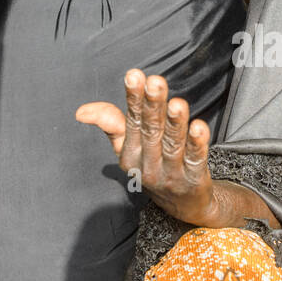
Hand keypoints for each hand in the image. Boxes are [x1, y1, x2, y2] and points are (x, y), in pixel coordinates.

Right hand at [75, 69, 218, 225]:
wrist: (183, 205)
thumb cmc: (154, 166)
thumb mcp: (128, 148)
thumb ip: (111, 123)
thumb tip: (82, 111)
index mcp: (130, 153)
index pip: (131, 121)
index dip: (133, 98)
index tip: (134, 75)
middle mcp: (148, 163)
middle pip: (151, 130)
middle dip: (153, 106)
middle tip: (156, 83)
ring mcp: (171, 173)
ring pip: (172, 144)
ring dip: (175, 123)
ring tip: (177, 103)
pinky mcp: (193, 180)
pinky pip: (195, 160)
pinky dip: (197, 144)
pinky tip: (199, 127)